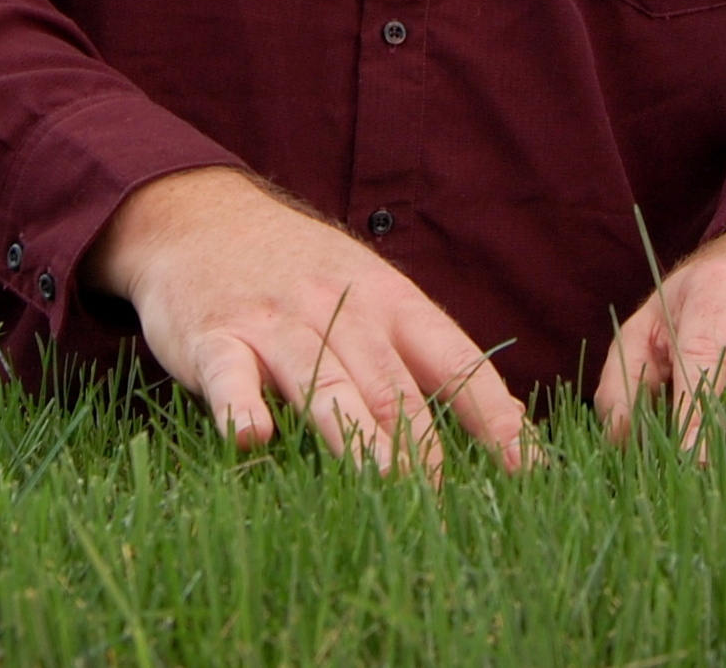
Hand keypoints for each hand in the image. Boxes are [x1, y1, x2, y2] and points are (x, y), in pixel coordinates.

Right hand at [87, 167, 528, 475]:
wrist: (200, 215)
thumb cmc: (300, 271)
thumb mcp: (369, 291)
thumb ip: (420, 355)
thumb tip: (503, 426)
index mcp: (388, 299)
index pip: (453, 359)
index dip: (491, 413)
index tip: (524, 469)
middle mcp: (338, 307)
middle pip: (389, 384)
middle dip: (424, 447)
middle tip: (449, 509)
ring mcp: (274, 321)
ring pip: (323, 381)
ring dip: (355, 435)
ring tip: (385, 485)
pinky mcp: (213, 336)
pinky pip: (229, 374)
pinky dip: (239, 404)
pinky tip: (252, 438)